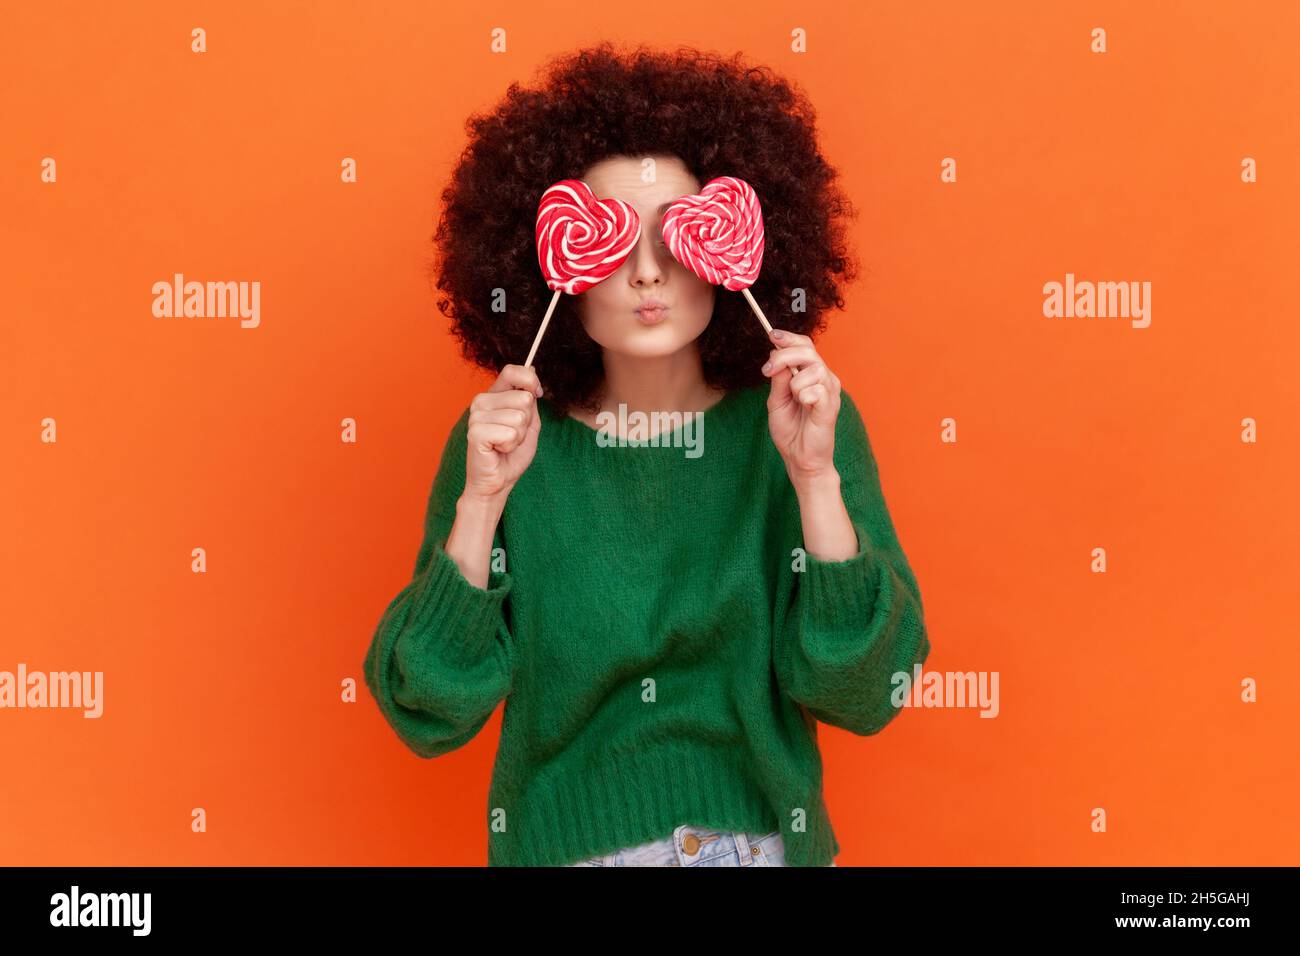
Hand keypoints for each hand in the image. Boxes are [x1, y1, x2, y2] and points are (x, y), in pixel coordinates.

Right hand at [463, 364, 542, 502]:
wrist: (498, 482)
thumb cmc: (511, 454)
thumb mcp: (529, 423)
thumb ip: (530, 398)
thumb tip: (532, 369)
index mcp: (493, 395)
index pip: (512, 371)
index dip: (530, 381)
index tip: (538, 394)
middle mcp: (481, 401)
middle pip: (524, 398)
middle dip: (526, 423)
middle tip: (512, 437)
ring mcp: (476, 416)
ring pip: (519, 418)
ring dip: (519, 436)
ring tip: (505, 445)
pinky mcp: (476, 432)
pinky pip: (509, 433)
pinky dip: (510, 445)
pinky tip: (498, 450)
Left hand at [761, 329, 840, 485]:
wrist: (799, 458)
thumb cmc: (791, 431)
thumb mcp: (776, 401)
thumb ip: (778, 380)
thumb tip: (775, 357)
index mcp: (811, 375)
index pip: (805, 346)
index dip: (788, 338)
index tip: (772, 335)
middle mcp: (824, 379)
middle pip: (808, 351)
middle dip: (784, 355)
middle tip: (768, 370)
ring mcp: (830, 392)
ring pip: (813, 368)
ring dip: (795, 383)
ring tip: (794, 399)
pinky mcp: (831, 406)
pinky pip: (817, 389)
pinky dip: (804, 396)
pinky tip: (805, 407)